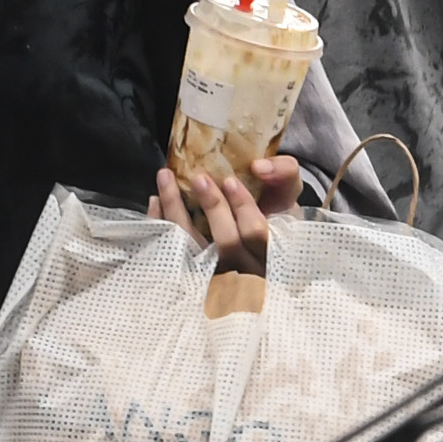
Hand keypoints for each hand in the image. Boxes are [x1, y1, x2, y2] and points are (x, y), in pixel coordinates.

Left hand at [151, 156, 300, 274]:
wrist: (258, 251)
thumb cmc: (273, 216)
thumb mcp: (286, 195)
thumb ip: (282, 173)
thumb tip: (258, 166)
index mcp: (272, 247)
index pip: (257, 234)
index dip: (244, 208)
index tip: (230, 181)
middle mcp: (246, 268)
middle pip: (228, 244)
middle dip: (213, 207)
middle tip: (199, 177)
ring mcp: (218, 274)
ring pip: (194, 248)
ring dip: (177, 210)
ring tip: (166, 177)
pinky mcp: (194, 275)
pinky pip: (171, 251)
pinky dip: (161, 224)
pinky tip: (156, 201)